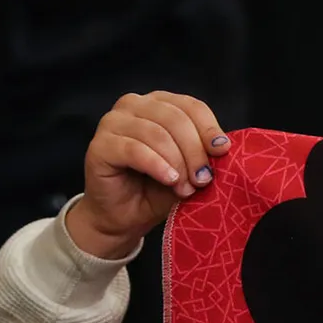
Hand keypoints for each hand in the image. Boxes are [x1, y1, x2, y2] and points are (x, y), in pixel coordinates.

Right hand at [65, 92, 230, 260]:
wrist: (123, 218)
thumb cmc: (155, 191)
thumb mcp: (187, 171)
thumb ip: (201, 155)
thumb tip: (221, 148)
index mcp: (159, 104)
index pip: (190, 106)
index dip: (209, 128)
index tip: (222, 152)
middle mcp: (134, 105)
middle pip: (175, 118)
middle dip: (194, 151)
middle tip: (202, 180)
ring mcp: (113, 122)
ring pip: (156, 133)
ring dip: (177, 163)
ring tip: (185, 188)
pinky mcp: (100, 145)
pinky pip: (134, 150)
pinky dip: (156, 165)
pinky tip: (169, 180)